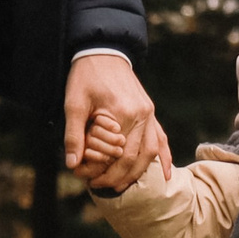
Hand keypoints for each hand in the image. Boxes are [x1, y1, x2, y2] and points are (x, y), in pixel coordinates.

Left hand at [64, 53, 170, 189]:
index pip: (116, 155)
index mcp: (123, 113)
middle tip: (101, 187)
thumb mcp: (74, 103)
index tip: (87, 180)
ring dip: (138, 172)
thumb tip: (73, 164)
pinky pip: (161, 138)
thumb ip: (74, 134)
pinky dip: (164, 157)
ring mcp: (149, 113)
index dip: (103, 172)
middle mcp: (141, 115)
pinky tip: (165, 174)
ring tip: (122, 185)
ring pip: (150, 152)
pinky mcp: (150, 111)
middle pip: (135, 158)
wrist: (103, 51)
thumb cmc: (86, 76)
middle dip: (118, 177)